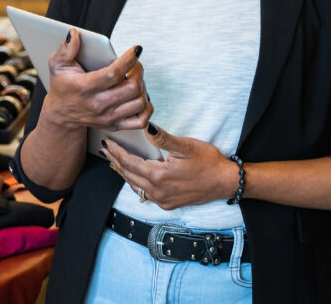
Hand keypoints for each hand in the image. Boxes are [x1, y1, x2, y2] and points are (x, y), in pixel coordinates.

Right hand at [41, 29, 152, 132]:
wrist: (61, 114)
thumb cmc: (63, 87)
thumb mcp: (58, 65)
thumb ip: (66, 49)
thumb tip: (74, 35)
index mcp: (85, 88)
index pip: (113, 74)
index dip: (129, 60)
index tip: (135, 50)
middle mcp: (98, 104)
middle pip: (131, 88)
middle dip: (138, 71)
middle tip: (135, 64)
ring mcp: (108, 117)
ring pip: (139, 102)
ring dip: (142, 87)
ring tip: (135, 79)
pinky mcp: (115, 125)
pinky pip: (141, 121)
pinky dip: (146, 108)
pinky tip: (139, 96)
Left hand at [102, 124, 239, 209]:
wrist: (225, 182)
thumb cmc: (208, 162)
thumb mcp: (186, 145)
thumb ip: (163, 137)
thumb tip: (146, 126)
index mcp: (159, 175)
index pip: (129, 162)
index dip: (117, 151)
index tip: (107, 143)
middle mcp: (157, 191)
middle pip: (129, 175)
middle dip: (115, 161)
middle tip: (105, 150)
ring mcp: (162, 200)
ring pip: (135, 186)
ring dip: (124, 173)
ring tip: (114, 162)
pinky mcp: (168, 203)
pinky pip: (146, 193)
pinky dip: (136, 183)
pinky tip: (134, 176)